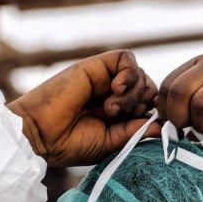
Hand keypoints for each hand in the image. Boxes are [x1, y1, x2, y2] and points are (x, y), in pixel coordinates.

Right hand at [8, 50, 158, 166]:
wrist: (40, 134)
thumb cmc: (70, 144)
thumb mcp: (111, 143)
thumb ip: (136, 131)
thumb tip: (161, 124)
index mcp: (116, 114)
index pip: (147, 105)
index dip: (151, 113)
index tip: (141, 125)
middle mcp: (111, 94)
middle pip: (147, 87)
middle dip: (144, 102)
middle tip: (126, 116)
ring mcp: (103, 79)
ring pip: (139, 74)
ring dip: (133, 92)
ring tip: (111, 108)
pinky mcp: (95, 66)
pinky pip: (126, 58)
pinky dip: (129, 73)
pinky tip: (116, 89)